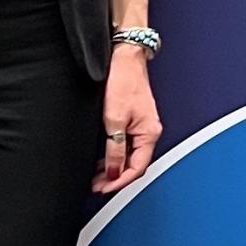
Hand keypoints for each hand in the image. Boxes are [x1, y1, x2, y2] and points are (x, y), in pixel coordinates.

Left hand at [94, 47, 161, 192]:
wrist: (124, 56)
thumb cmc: (123, 80)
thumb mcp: (114, 119)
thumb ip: (114, 148)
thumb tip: (114, 170)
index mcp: (149, 133)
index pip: (137, 168)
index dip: (120, 182)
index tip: (103, 189)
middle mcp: (148, 131)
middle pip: (134, 164)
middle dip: (115, 178)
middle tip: (97, 186)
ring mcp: (141, 125)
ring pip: (129, 155)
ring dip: (114, 167)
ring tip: (96, 175)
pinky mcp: (133, 119)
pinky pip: (126, 144)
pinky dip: (114, 154)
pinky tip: (102, 158)